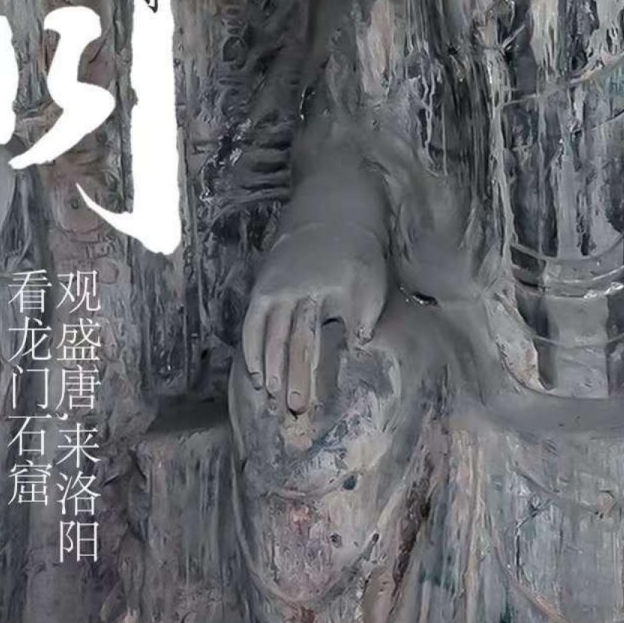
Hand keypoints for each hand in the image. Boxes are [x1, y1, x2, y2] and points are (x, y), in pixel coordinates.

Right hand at [241, 224, 387, 414]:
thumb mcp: (372, 282)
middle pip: (293, 343)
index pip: (318, 340)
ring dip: (271, 370)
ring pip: (270, 336)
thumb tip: (357, 348)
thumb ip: (365, 316)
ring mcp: (277, 290)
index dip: (314, 373)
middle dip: (293, 380)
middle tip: (294, 412)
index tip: (316, 402)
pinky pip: (251, 323)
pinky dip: (252, 350)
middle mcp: (299, 293)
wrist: (332, 210)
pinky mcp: (263, 287)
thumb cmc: (358, 253)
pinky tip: (255, 375)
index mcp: (329, 292)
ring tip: (272, 401)